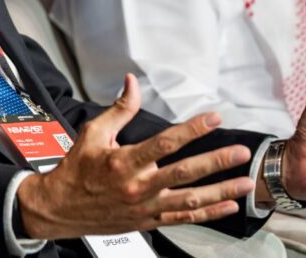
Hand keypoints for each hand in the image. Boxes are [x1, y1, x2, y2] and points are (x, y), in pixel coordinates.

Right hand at [16, 74, 254, 239]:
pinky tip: (228, 207)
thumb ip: (119, 109)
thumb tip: (132, 83)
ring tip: (245, 182)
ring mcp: (146, 207)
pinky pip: (184, 218)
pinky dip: (208, 214)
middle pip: (184, 173)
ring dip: (220, 191)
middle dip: (216, 162)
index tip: (213, 118)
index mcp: (124, 162)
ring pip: (190, 200)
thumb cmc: (77, 169)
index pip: (165, 143)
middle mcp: (138, 186)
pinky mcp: (149, 221)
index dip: (192, 129)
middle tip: (240, 152)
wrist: (60, 209)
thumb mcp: (93, 133)